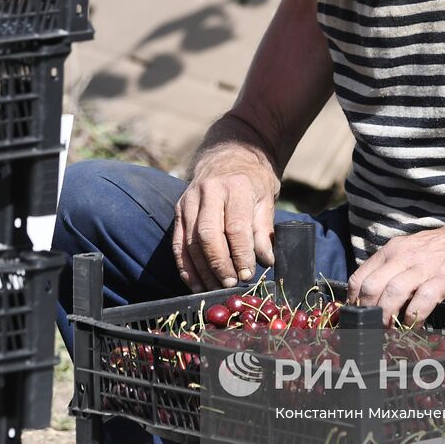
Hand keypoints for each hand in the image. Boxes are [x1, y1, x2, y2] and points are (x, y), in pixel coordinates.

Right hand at [171, 169, 276, 291]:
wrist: (229, 155)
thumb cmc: (252, 180)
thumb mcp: (266, 199)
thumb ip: (264, 230)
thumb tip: (266, 260)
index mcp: (235, 187)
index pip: (235, 227)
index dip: (241, 255)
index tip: (247, 275)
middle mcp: (209, 191)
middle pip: (208, 235)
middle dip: (219, 264)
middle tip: (230, 283)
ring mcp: (189, 200)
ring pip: (191, 241)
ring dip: (201, 270)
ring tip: (214, 288)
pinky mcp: (179, 209)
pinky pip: (178, 242)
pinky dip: (185, 266)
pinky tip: (194, 283)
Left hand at [346, 216, 444, 326]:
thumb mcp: (417, 251)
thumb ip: (398, 268)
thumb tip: (379, 296)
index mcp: (394, 249)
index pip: (360, 275)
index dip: (352, 300)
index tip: (353, 317)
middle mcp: (404, 255)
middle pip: (371, 287)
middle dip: (365, 312)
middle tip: (367, 328)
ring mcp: (424, 267)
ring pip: (391, 294)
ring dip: (384, 317)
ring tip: (385, 330)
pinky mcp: (444, 279)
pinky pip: (420, 302)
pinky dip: (412, 318)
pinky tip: (411, 326)